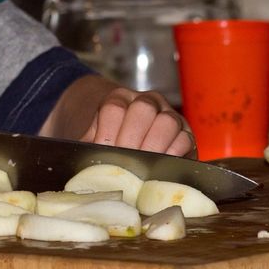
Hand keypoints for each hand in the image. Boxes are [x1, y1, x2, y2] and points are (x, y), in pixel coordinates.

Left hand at [81, 86, 195, 157]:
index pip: (114, 107)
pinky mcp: (186, 134)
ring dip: (154, 146)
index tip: (104, 151)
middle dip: (132, 138)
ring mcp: (169, 115)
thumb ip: (87, 148)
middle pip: (143, 109)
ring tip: (142, 166)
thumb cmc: (110, 142)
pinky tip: (160, 167)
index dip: (108, 132)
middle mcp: (147, 101)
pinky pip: (184, 139)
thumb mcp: (95, 140)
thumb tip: (82, 169)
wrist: (131, 142)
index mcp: (119, 98)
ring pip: (167, 122)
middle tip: (125, 160)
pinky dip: (173, 154)